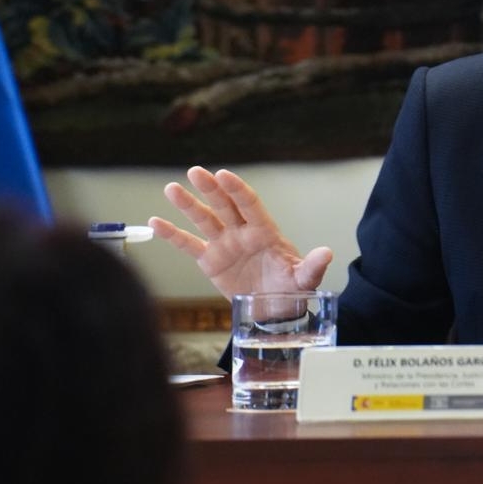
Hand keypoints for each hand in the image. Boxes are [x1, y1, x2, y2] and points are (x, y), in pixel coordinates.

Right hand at [149, 166, 333, 300]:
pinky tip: (155, 222)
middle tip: (195, 172)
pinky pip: (189, 245)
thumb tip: (327, 253)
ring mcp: (224, 244)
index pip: (250, 204)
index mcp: (265, 232)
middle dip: (210, 189)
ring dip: (188, 205)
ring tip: (171, 189)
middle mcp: (242, 233)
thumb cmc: (291, 290)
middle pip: (224, 205)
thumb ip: (311, 266)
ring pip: (204, 220)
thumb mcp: (304, 280)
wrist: (274, 311)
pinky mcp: (210, 261)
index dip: (237, 190)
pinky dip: (173, 234)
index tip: (224, 175)